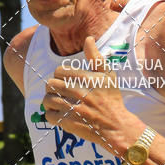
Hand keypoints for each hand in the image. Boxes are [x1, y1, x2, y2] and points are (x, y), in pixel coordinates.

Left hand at [41, 36, 142, 152]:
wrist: (116, 126)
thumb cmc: (112, 100)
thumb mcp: (108, 76)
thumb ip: (95, 57)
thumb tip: (88, 38)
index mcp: (86, 78)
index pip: (59, 70)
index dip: (59, 75)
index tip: (65, 81)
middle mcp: (79, 92)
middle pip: (50, 84)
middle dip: (52, 87)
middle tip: (58, 92)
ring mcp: (73, 108)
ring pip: (47, 100)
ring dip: (49, 101)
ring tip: (56, 103)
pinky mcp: (69, 123)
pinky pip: (49, 115)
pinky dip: (51, 115)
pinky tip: (59, 114)